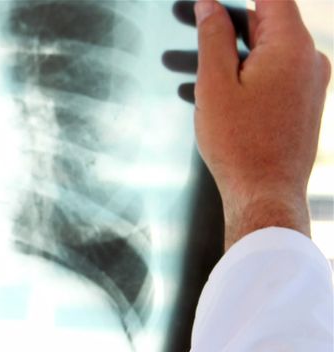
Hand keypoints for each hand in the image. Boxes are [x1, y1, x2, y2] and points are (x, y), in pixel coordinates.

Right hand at [192, 0, 329, 249]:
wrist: (266, 194)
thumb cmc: (240, 145)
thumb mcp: (215, 85)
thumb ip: (213, 38)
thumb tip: (209, 5)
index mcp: (291, 46)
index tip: (208, 0)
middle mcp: (308, 59)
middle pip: (264, 23)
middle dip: (223, 24)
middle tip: (184, 20)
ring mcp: (309, 81)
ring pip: (263, 52)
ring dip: (226, 53)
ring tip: (182, 62)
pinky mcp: (302, 102)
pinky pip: (271, 74)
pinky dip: (242, 73)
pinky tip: (209, 89)